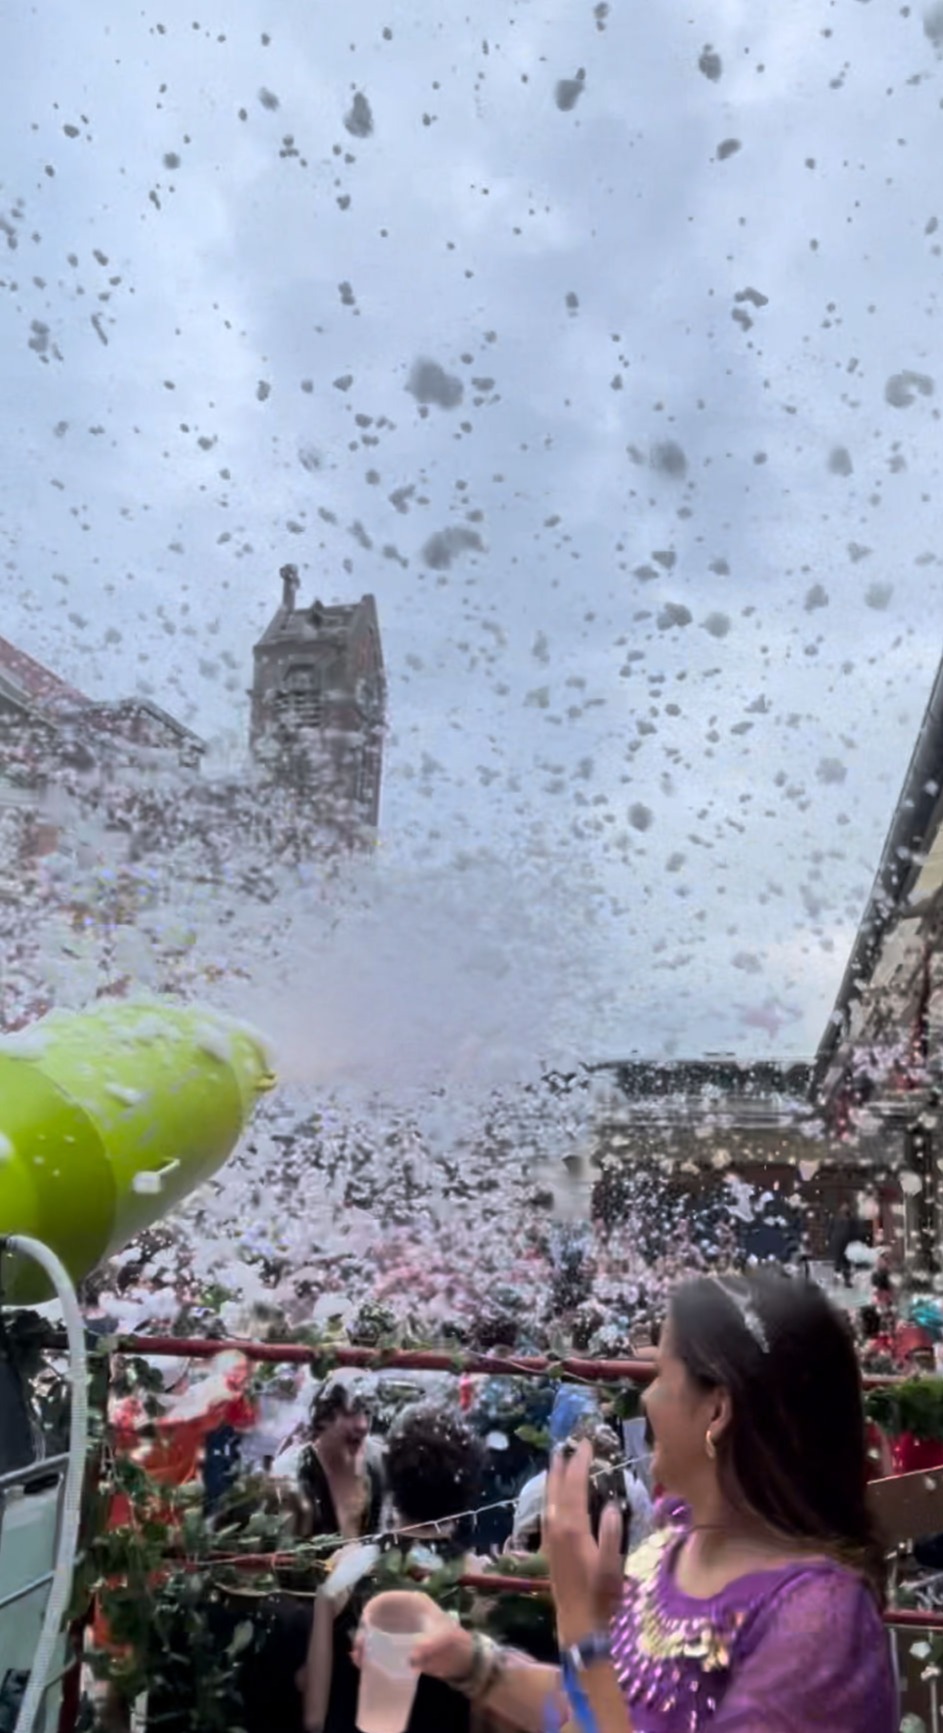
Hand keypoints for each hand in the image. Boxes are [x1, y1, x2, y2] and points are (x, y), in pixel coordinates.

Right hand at [351, 1596, 472, 1682]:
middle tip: (359, 1650)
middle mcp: (404, 1613)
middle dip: (364, 1631)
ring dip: (365, 1643)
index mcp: (413, 1603)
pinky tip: (364, 1665)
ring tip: (359, 1659)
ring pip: (375, 1632)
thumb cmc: (456, 1643)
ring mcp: (401, 1630)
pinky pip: (381, 1646)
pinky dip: (371, 1654)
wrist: (465, 1661)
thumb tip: (410, 1659)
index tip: (363, 1629)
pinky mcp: (400, 1645)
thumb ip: (429, 1646)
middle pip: (376, 1616)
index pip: (385, 1599)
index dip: (370, 1611)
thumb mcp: (444, 1641)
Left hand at [544, 1439, 624, 1644]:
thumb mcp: (612, 1565)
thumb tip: (609, 1503)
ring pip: (549, 1500)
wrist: (579, 1624)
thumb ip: (610, 1533)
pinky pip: (547, 1512)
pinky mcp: (550, 1549)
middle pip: (556, 1489)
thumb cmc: (601, 1596)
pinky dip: (551, 1497)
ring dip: (553, 1479)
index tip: (585, 1443)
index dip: (579, 1463)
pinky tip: (554, 1498)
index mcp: (572, 1528)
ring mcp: (550, 1539)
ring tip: (557, 1462)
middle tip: (566, 1444)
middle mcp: (556, 1529)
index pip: (574, 1486)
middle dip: (561, 1465)